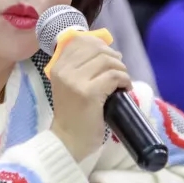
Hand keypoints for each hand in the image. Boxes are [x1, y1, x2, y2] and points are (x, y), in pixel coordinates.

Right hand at [48, 33, 130, 160]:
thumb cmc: (73, 114)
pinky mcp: (89, 93)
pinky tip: (125, 89)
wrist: (68, 141)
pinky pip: (114, 76)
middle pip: (97, 49)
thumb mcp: (71, 85)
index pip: (81, 41)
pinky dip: (124, 81)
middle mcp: (64, 71)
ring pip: (107, 61)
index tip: (110, 57)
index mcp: (58, 67)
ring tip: (122, 82)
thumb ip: (82, 67)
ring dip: (121, 70)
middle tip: (119, 72)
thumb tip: (109, 51)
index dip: (100, 45)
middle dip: (114, 58)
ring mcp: (75, 81)